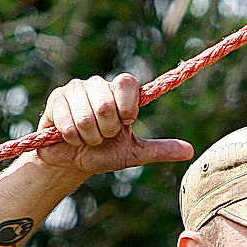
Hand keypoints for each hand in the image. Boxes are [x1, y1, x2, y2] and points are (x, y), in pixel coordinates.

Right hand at [35, 74, 193, 174]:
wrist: (70, 163)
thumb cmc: (103, 154)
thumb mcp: (133, 153)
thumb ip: (160, 149)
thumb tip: (190, 151)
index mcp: (120, 92)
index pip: (128, 83)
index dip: (127, 107)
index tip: (125, 123)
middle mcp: (98, 85)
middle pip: (106, 104)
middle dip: (106, 130)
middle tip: (103, 135)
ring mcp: (76, 89)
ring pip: (87, 116)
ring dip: (89, 137)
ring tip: (87, 138)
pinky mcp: (56, 99)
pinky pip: (69, 123)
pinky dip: (72, 138)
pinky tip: (70, 137)